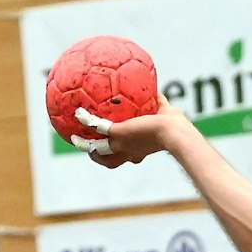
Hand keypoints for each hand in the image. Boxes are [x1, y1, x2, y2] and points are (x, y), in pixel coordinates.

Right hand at [73, 98, 188, 167]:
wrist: (174, 132)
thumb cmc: (176, 125)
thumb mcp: (166, 112)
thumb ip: (159, 102)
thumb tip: (156, 90)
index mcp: (141, 149)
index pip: (129, 154)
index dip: (122, 152)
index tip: (119, 145)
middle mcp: (130, 152)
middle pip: (110, 161)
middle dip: (99, 157)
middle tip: (91, 150)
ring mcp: (122, 145)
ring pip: (99, 152)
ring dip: (86, 146)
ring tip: (75, 139)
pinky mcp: (118, 134)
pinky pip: (96, 127)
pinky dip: (86, 120)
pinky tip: (78, 114)